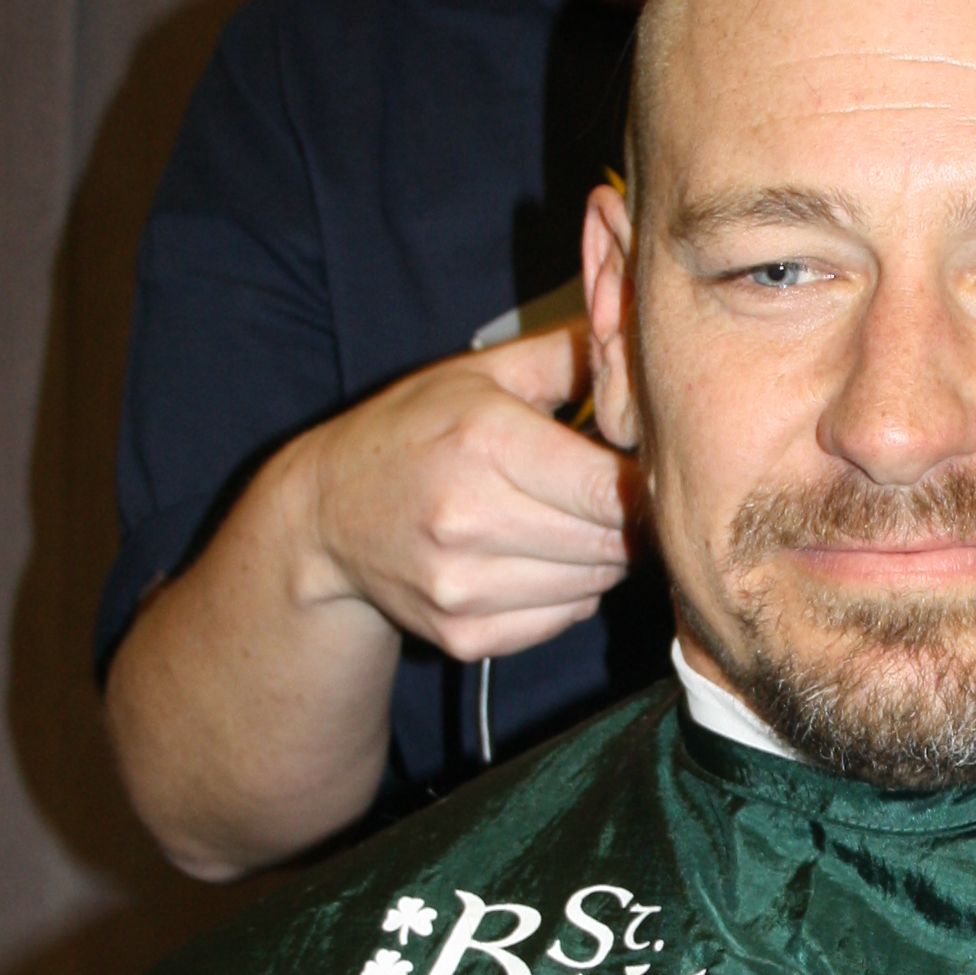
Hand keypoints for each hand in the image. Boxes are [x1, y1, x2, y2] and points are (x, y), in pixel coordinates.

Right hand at [294, 321, 638, 661]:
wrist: (324, 516)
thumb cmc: (411, 431)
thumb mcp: (482, 372)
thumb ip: (569, 354)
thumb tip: (644, 339)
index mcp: (486, 441)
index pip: (613, 488)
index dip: (648, 481)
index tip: (651, 468)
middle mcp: (471, 520)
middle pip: (612, 542)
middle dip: (629, 518)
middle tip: (616, 495)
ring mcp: (464, 586)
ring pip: (596, 584)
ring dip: (601, 556)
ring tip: (567, 520)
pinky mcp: (465, 635)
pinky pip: (565, 618)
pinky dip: (569, 591)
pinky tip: (536, 557)